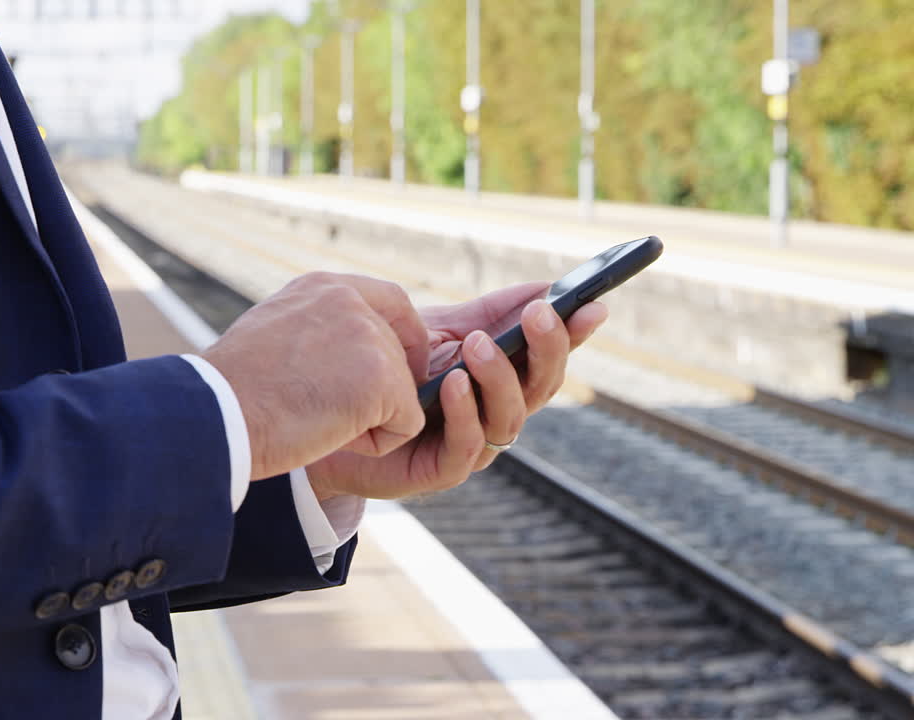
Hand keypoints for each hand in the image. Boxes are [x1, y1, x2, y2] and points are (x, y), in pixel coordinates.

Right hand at [201, 272, 429, 480]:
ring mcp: (369, 337)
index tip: (397, 370)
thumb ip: (315, 332)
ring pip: (403, 393)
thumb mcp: (274, 336)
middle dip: (378, 393)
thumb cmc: (230, 391)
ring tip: (316, 423)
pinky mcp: (382, 379)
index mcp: (323, 288)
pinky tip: (333, 439)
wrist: (214, 413)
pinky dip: (377, 443)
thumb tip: (341, 356)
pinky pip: (406, 424)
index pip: (392, 300)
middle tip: (325, 414)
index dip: (405, 337)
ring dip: (369, 421)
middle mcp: (350, 302)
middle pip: (399, 353)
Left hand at [306, 282, 607, 500]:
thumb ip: (489, 315)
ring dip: (500, 377)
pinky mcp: (442, 471)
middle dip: (547, 348)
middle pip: (542, 386)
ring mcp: (474, 444)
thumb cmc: (390, 373)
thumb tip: (545, 285)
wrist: (334, 415)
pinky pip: (468, 445)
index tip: (593, 305)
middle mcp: (497, 412)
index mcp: (504, 378)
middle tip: (540, 313)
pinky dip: (465, 412)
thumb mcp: (440, 333)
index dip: (575, 334)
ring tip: (479, 344)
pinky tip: (453, 383)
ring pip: (511, 417)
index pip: (550, 356)